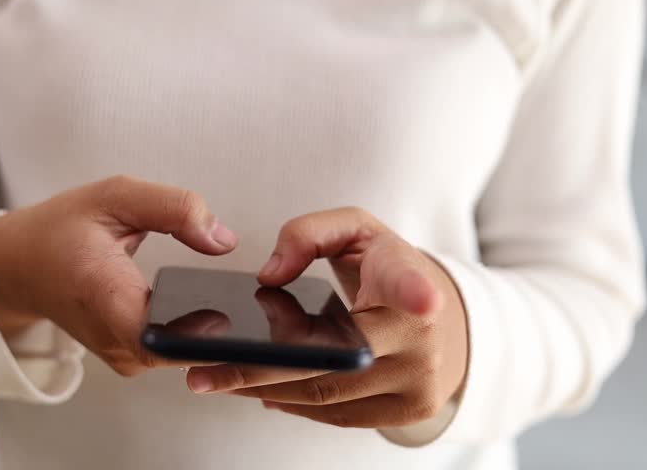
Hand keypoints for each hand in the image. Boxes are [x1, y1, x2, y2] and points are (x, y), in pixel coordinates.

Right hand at [0, 175, 237, 375]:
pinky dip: (194, 330)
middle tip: (258, 297)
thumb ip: (175, 209)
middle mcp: (112, 336)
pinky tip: (211, 305)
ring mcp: (121, 354)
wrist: (20, 265)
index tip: (235, 310)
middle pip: (184, 350)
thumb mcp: (116, 196)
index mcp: (103, 293)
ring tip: (235, 296)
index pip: (159, 337)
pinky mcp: (130, 358)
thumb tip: (225, 240)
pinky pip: (174, 351)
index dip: (203, 331)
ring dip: (212, 329)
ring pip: (184, 354)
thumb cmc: (63, 228)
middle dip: (225, 326)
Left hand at [185, 207, 467, 427]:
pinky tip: (258, 390)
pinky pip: (337, 415)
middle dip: (259, 372)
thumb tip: (267, 277)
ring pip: (326, 397)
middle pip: (333, 363)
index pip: (413, 288)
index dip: (415, 294)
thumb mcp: (357, 231)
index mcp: (412, 282)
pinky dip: (293, 404)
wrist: (445, 318)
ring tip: (214, 379)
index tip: (421, 298)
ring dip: (265, 391)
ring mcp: (417, 384)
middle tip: (201, 372)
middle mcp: (422, 341)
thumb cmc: (390, 269)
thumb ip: (310, 234)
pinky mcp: (406, 412)